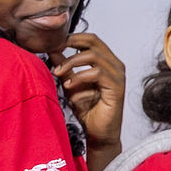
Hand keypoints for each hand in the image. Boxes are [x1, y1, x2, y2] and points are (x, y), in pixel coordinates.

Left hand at [51, 33, 125, 152]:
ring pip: (93, 56)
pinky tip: (69, 85)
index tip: (54, 43)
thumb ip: (65, 67)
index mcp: (106, 61)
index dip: (72, 37)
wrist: (98, 133)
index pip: (90, 39)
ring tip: (57, 73)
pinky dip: (80, 77)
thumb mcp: (71, 83)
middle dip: (70, 44)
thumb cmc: (88, 110)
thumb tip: (52, 50)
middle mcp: (115, 65)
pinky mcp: (117, 88)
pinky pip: (97, 73)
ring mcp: (118, 75)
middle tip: (53, 52)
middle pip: (93, 41)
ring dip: (71, 62)